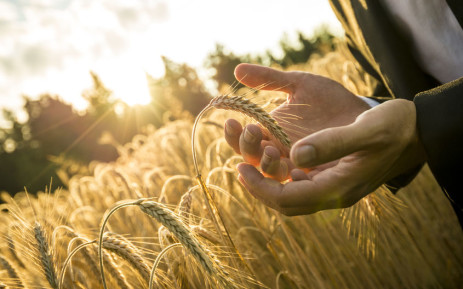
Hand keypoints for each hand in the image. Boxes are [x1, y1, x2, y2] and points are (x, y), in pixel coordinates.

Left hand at [225, 64, 426, 214]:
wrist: (416, 132)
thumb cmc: (395, 128)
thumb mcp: (367, 130)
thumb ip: (333, 143)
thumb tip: (296, 154)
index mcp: (339, 188)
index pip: (289, 200)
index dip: (261, 187)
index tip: (240, 168)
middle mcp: (332, 192)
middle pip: (285, 202)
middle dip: (259, 185)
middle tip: (239, 164)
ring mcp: (332, 186)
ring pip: (290, 192)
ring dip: (268, 177)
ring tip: (251, 155)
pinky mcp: (332, 176)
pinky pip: (299, 181)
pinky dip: (281, 170)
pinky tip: (273, 150)